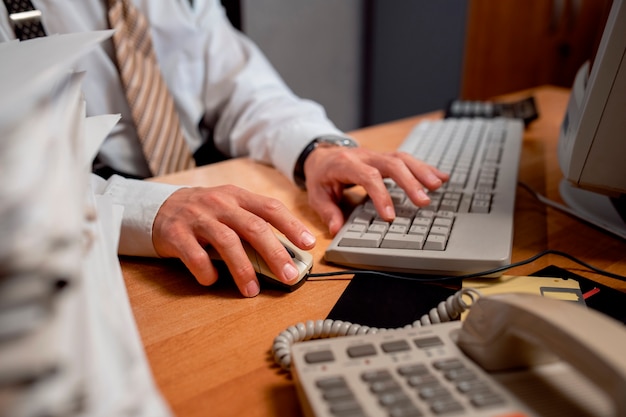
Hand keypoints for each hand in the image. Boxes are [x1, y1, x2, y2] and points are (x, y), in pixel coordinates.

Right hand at [152, 185, 315, 296]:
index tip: (308, 243)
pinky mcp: (176, 234)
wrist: (159, 207)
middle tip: (289, 275)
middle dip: (275, 253)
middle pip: (253, 227)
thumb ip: (253, 225)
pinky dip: (207, 272)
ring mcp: (197, 217)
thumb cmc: (204, 212)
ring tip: (252, 290)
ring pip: (227, 242)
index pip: (270, 208)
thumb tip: (284, 255)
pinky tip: (213, 281)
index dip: (292, 226)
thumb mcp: (229, 209)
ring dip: (243, 270)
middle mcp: (220, 204)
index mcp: (237, 196)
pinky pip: (195, 256)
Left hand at [303, 146, 448, 234]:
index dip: (381, 196)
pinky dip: (424, 168)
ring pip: (403, 158)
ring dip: (422, 171)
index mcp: (345, 164)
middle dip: (410, 182)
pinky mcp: (385, 157)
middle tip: (424, 201)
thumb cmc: (321, 176)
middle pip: (391, 164)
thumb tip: (336, 229)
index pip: (368, 177)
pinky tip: (441, 177)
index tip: (390, 217)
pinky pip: (407, 159)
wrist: (321, 154)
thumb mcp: (316, 195)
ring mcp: (376, 155)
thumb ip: (328, 212)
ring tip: (438, 185)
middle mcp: (364, 156)